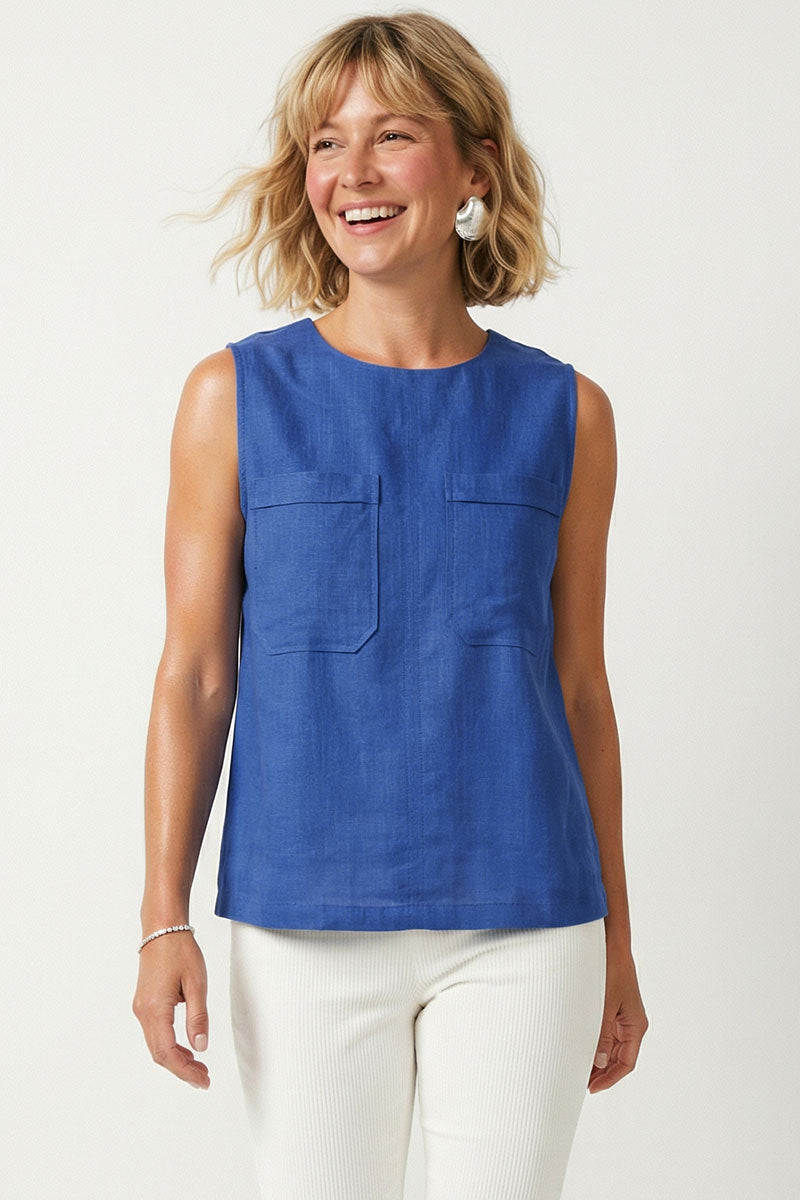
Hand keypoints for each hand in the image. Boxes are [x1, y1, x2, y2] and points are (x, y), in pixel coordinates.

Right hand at [132, 931, 210, 1088]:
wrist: (162, 929)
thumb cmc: (180, 951)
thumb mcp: (196, 984)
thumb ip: (198, 1017)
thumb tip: (201, 1047)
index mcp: (155, 1009)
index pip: (167, 1053)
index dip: (185, 1071)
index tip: (202, 1080)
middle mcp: (143, 1012)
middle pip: (159, 1054)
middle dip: (181, 1069)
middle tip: (203, 1078)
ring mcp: (141, 1008)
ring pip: (156, 1045)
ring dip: (176, 1059)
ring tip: (198, 1065)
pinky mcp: (144, 1003)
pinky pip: (155, 1033)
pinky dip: (170, 1045)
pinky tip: (186, 1047)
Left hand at [588, 944, 647, 1092]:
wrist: (611, 945)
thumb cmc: (612, 971)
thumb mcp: (605, 1005)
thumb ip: (601, 1035)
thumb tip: (599, 1062)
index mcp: (636, 1026)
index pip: (626, 1063)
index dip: (610, 1078)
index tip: (591, 1088)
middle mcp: (632, 1024)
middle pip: (619, 1058)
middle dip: (602, 1072)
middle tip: (581, 1081)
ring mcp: (623, 1016)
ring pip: (612, 1047)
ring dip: (598, 1059)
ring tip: (579, 1067)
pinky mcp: (614, 1008)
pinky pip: (607, 1033)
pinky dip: (596, 1043)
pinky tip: (581, 1047)